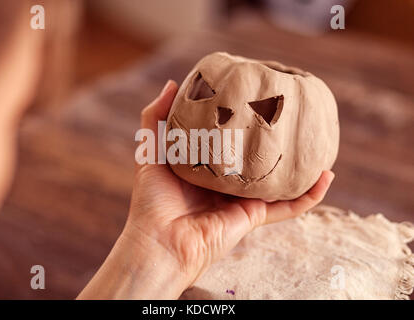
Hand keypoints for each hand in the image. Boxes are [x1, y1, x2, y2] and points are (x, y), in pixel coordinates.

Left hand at [78, 80, 334, 299]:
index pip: (230, 143)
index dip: (243, 126)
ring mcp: (244, 200)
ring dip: (301, 167)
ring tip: (318, 144)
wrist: (160, 240)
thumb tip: (172, 82)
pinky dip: (310, 195)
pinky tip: (325, 175)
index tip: (257, 104)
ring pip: (280, 182)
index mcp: (207, 168)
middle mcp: (228, 183)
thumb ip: (156, 118)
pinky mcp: (255, 216)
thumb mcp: (151, 152)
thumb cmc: (152, 199)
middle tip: (291, 118)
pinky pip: (289, 206)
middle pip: (258, 161)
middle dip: (275, 144)